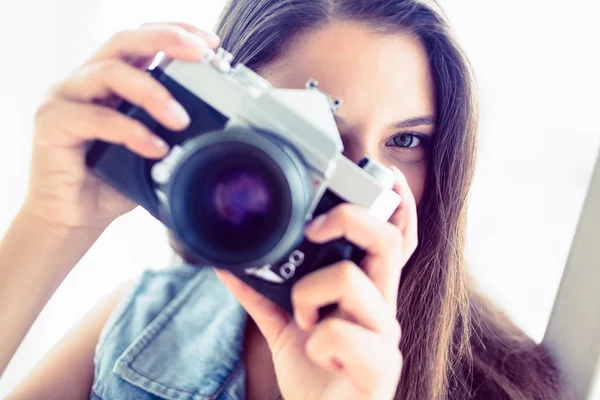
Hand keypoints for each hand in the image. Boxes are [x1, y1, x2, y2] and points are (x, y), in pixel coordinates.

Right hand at [25, 22, 219, 229]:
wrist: (77, 218)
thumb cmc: (114, 181)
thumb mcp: (154, 150)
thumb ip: (174, 131)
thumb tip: (219, 126)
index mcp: (113, 81)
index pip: (143, 41)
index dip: (176, 32)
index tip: (211, 43)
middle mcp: (87, 81)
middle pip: (125, 41)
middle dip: (167, 40)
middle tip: (202, 55)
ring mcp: (66, 98)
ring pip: (110, 72)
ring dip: (153, 92)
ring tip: (181, 120)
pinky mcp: (52, 123)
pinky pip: (94, 117)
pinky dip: (130, 131)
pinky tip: (155, 149)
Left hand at [216, 166, 417, 399]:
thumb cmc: (312, 373)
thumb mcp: (283, 326)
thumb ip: (261, 293)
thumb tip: (227, 261)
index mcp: (366, 291)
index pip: (395, 240)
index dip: (398, 206)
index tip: (382, 173)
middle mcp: (382, 306)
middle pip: (386, 240)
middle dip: (347, 218)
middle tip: (313, 230)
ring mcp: (385, 336)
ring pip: (349, 278)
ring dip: (308, 295)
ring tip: (303, 322)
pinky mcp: (380, 367)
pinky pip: (338, 331)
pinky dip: (315, 339)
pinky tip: (316, 354)